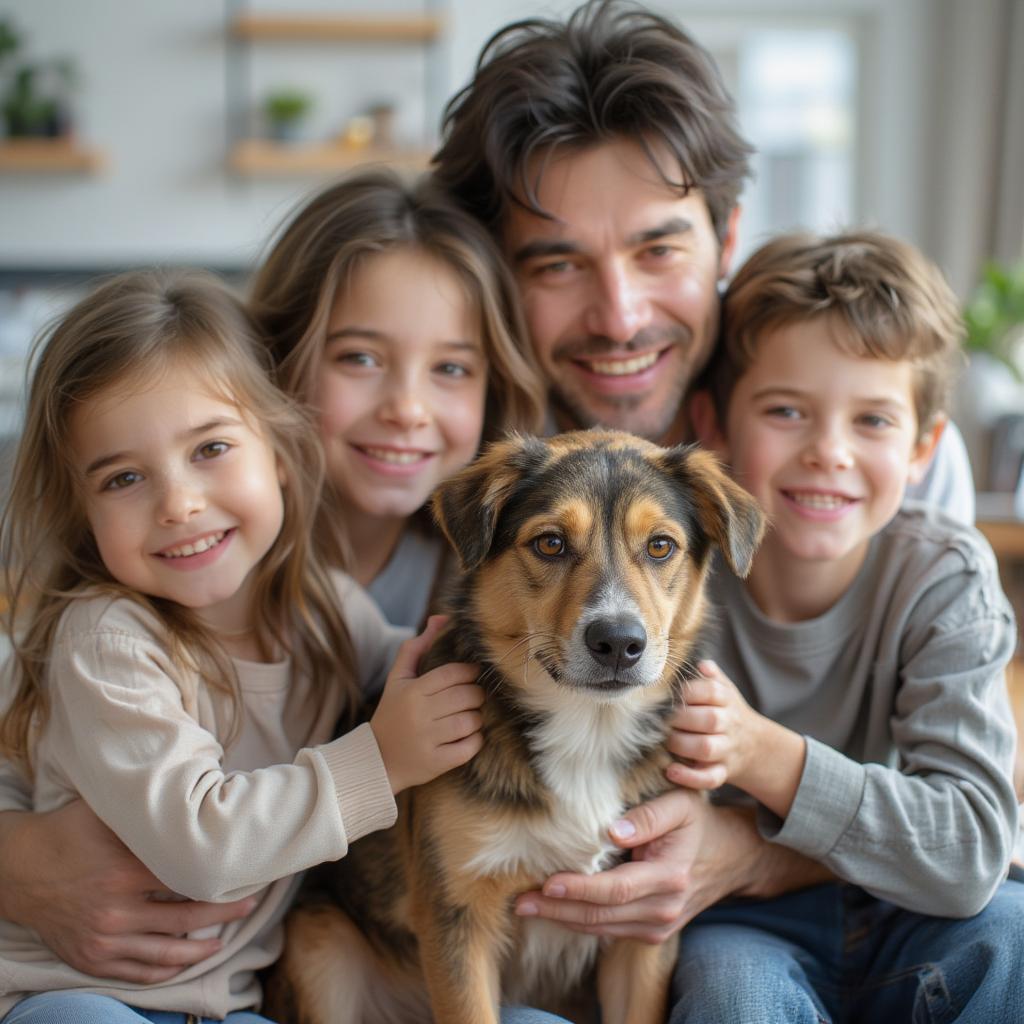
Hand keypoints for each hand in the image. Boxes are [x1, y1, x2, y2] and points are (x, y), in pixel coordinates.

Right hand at [0, 800, 254, 982]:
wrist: (18, 869)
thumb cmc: (69, 832)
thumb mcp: (106, 811)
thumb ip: (146, 807)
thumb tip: (190, 791)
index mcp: (124, 871)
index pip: (185, 879)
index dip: (218, 877)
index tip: (245, 872)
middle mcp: (115, 910)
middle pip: (185, 917)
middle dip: (223, 912)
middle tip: (251, 904)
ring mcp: (103, 939)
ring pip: (165, 953)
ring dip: (201, 948)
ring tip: (224, 939)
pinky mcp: (91, 959)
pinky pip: (137, 972)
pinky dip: (166, 969)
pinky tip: (186, 960)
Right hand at [370, 614, 483, 793]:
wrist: (375, 760)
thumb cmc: (392, 712)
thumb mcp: (398, 678)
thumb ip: (418, 646)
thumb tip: (441, 617)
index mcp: (412, 691)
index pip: (453, 673)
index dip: (469, 671)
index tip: (472, 674)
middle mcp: (419, 714)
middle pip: (467, 695)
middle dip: (476, 694)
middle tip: (471, 696)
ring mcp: (428, 740)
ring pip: (471, 720)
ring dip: (476, 717)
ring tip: (468, 715)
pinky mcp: (436, 763)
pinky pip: (470, 746)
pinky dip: (475, 740)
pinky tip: (467, 735)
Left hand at [513, 789, 754, 942]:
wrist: (729, 858)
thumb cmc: (696, 823)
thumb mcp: (680, 804)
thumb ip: (649, 816)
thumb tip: (612, 831)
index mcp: (670, 875)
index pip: (615, 889)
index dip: (579, 888)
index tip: (546, 883)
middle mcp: (664, 908)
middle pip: (601, 915)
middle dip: (557, 910)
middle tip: (519, 901)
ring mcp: (659, 926)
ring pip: (601, 928)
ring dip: (562, 920)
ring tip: (526, 906)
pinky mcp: (652, 933)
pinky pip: (609, 930)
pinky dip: (580, 922)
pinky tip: (554, 910)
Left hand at [666, 660, 761, 790]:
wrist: (755, 747)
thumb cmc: (728, 713)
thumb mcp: (725, 690)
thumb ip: (712, 677)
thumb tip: (700, 664)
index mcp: (727, 700)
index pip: (709, 691)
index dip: (686, 692)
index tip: (667, 695)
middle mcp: (729, 724)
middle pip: (709, 719)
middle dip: (680, 719)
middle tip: (660, 720)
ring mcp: (727, 749)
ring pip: (707, 748)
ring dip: (681, 745)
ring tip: (665, 741)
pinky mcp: (724, 772)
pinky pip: (710, 778)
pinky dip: (690, 777)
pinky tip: (672, 771)